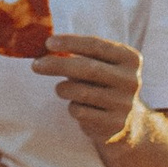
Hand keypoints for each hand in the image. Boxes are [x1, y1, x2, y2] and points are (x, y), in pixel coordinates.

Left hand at [33, 32, 143, 148]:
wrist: (126, 121)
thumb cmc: (103, 84)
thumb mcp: (100, 64)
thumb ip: (80, 54)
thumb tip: (48, 48)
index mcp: (130, 58)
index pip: (96, 45)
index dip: (70, 43)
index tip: (48, 43)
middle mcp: (131, 80)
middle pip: (88, 68)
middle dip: (58, 65)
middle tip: (36, 65)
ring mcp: (124, 103)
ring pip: (81, 92)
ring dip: (63, 89)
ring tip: (62, 89)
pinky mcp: (114, 124)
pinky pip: (80, 112)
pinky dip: (72, 107)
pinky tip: (78, 107)